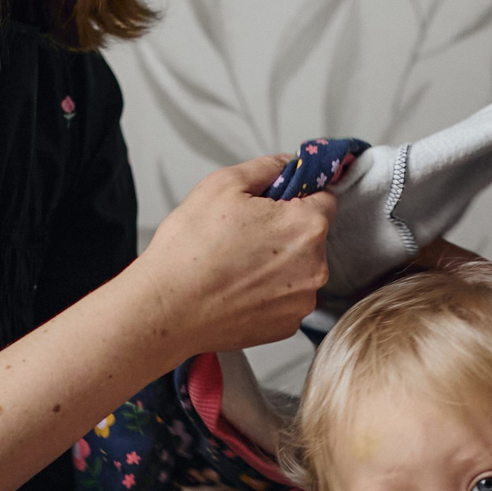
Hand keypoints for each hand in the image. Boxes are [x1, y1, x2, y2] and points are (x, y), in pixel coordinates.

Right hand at [136, 156, 334, 354]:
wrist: (166, 309)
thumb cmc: (189, 250)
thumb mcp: (223, 184)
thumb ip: (268, 167)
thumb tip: (288, 163)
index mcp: (307, 226)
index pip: (324, 199)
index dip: (296, 196)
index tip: (272, 204)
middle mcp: (315, 267)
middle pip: (310, 237)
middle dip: (283, 231)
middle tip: (242, 235)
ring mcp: (301, 302)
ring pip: (298, 270)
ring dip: (277, 264)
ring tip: (235, 265)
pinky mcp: (286, 327)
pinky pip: (284, 300)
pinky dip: (267, 294)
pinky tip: (237, 289)